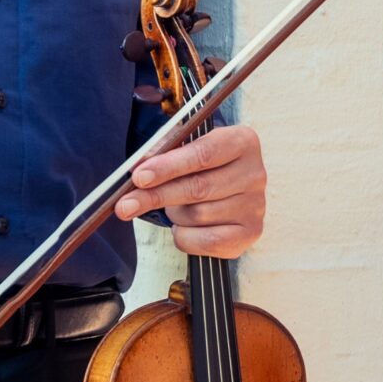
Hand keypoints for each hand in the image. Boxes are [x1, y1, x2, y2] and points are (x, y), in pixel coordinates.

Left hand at [115, 123, 268, 256]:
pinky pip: (207, 241)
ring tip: (172, 208)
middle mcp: (255, 173)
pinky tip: (182, 226)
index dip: (168, 166)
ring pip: (199, 215)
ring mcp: (256, 205)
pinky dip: (185, 236)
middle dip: (157, 196)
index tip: (139, 176)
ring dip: (174, 215)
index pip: (203, 154)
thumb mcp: (188, 149)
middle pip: (198, 187)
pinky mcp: (251, 232)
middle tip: (126, 204)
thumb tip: (138, 174)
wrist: (228, 189)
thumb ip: (166, 155)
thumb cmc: (203, 167)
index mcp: (242, 141)